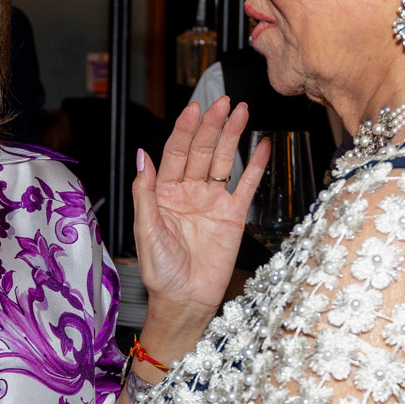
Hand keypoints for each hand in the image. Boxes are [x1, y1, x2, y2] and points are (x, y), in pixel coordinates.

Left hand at [133, 98, 269, 342]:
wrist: (184, 301)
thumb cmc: (160, 272)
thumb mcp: (146, 231)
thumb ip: (145, 193)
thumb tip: (142, 156)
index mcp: (164, 193)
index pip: (175, 152)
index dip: (185, 129)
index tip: (195, 109)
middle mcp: (188, 192)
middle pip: (201, 150)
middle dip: (212, 125)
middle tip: (224, 103)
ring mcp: (212, 202)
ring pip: (223, 161)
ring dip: (232, 136)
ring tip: (242, 112)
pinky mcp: (233, 216)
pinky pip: (246, 186)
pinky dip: (255, 166)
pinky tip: (262, 146)